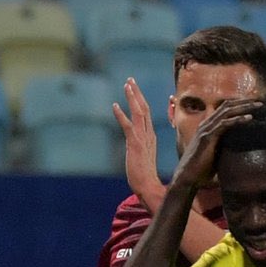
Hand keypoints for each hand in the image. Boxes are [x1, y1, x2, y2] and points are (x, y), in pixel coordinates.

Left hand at [112, 78, 163, 209]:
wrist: (148, 186)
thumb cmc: (145, 176)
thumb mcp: (143, 158)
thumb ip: (141, 148)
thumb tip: (137, 146)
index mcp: (150, 137)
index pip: (146, 114)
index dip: (140, 100)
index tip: (134, 89)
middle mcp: (148, 134)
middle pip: (144, 108)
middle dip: (137, 93)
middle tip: (130, 80)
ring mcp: (142, 138)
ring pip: (139, 112)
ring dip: (132, 97)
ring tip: (127, 85)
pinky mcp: (135, 144)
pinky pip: (128, 125)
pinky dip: (121, 115)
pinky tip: (115, 106)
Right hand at [167, 98, 260, 192]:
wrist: (187, 178)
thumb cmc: (201, 170)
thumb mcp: (217, 155)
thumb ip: (226, 149)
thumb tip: (242, 153)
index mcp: (208, 127)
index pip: (225, 109)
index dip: (239, 104)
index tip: (254, 104)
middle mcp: (206, 124)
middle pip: (227, 106)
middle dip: (245, 101)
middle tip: (260, 100)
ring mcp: (206, 129)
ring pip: (227, 111)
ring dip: (244, 107)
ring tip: (259, 105)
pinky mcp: (208, 137)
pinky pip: (225, 124)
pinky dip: (238, 119)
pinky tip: (250, 118)